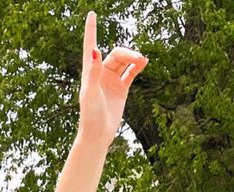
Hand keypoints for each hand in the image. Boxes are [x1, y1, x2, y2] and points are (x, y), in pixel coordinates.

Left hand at [76, 11, 147, 151]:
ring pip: (124, 62)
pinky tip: (143, 63)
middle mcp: (100, 73)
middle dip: (128, 54)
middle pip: (116, 54)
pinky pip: (130, 73)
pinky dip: (137, 67)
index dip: (91, 30)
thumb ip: (93, 71)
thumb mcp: (91, 92)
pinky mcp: (121, 89)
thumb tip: (95, 50)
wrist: (98, 134)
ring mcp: (111, 81)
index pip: (90, 45)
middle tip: (139, 58)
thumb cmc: (90, 115)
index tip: (91, 14)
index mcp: (89, 72)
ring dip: (134, 59)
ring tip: (143, 60)